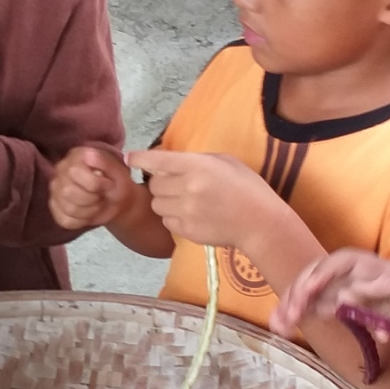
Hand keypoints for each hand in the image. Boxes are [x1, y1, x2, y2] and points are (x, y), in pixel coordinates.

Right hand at [50, 147, 138, 230]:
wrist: (117, 200)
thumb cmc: (117, 182)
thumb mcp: (119, 170)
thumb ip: (109, 161)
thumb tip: (101, 159)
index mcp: (76, 156)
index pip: (75, 171)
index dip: (96, 183)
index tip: (108, 184)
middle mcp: (61, 169)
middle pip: (68, 191)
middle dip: (91, 199)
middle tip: (101, 196)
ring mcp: (55, 189)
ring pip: (68, 208)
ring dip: (89, 211)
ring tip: (97, 204)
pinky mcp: (55, 207)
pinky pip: (65, 220)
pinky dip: (82, 221)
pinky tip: (88, 213)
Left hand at [127, 148, 283, 251]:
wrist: (260, 223)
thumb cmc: (248, 187)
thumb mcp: (225, 162)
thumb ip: (196, 160)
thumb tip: (171, 162)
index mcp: (197, 166)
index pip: (157, 160)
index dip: (139, 158)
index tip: (129, 158)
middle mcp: (186, 188)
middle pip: (153, 184)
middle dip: (160, 182)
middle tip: (177, 184)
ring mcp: (185, 212)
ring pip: (156, 204)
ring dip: (165, 200)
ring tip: (185, 201)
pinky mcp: (186, 230)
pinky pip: (166, 221)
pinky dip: (173, 217)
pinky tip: (191, 215)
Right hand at [273, 247, 389, 338]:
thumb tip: (380, 332)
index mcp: (376, 268)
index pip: (342, 262)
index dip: (322, 274)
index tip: (309, 291)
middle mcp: (356, 274)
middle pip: (319, 273)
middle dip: (299, 291)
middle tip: (287, 317)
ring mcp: (348, 287)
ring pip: (312, 288)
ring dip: (293, 303)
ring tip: (278, 324)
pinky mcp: (344, 303)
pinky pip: (316, 304)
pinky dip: (300, 313)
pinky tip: (285, 325)